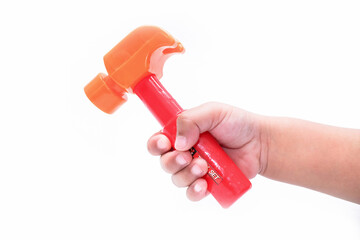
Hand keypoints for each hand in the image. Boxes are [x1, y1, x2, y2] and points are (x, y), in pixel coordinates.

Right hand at [147, 102, 267, 201]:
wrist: (259, 143)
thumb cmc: (236, 124)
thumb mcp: (213, 111)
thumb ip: (190, 119)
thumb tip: (178, 142)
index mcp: (182, 133)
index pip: (158, 141)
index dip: (156, 145)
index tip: (165, 144)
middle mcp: (186, 152)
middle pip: (165, 162)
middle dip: (173, 161)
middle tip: (188, 156)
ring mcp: (195, 169)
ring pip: (177, 179)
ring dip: (186, 174)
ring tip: (203, 167)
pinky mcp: (207, 184)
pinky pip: (192, 193)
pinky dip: (194, 191)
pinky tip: (204, 185)